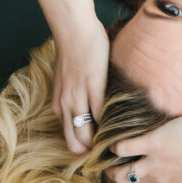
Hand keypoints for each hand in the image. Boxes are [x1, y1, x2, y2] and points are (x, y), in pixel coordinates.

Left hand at [51, 22, 109, 153]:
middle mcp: (65, 106)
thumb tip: (89, 110)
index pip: (70, 139)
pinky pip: (100, 113)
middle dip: (92, 151)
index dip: (85, 148)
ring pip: (86, 134)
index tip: (99, 149)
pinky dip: (110, 122)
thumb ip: (75, 98)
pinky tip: (122, 122)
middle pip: (76, 143)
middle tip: (109, 150)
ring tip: (117, 140)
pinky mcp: (94, 87)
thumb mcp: (67, 82)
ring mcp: (78, 97)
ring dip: (102, 140)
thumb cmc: (73, 53)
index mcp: (59, 106)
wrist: (74, 31)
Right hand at [107, 113, 181, 182]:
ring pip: (121, 172)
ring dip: (111, 164)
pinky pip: (124, 147)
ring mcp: (155, 163)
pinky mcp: (153, 143)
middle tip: (110, 166)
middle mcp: (160, 179)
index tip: (130, 175)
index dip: (135, 182)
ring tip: (105, 154)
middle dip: (116, 176)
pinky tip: (115, 139)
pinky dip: (116, 145)